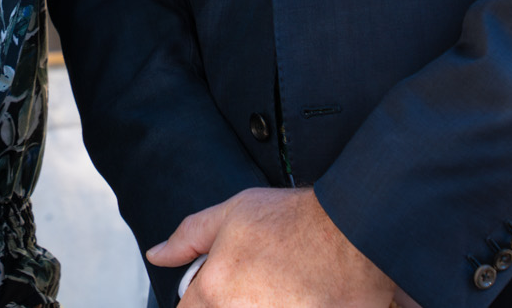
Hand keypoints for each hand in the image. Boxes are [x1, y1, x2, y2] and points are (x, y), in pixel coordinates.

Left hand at [146, 187, 415, 307]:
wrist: (353, 235)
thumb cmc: (294, 222)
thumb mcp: (231, 213)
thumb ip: (188, 238)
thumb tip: (158, 254)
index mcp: (214, 292)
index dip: (197, 299)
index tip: (214, 290)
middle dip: (231, 300)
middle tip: (254, 281)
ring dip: (257, 302)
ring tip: (278, 286)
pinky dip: (283, 305)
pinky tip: (296, 293)